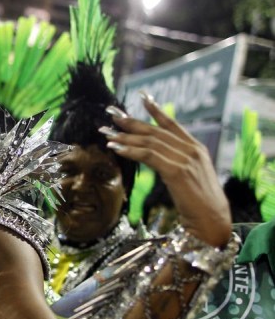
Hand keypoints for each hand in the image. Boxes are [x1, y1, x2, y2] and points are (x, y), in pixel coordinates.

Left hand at [103, 94, 231, 246]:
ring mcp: (185, 159)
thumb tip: (156, 156)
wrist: (212, 221)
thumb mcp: (190, 176)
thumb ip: (176, 162)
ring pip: (149, 143)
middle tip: (111, 114)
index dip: (156, 110)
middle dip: (131, 122)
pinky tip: (116, 148)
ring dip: (125, 137)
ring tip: (106, 133)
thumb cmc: (199, 203)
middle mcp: (191, 150)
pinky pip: (149, 156)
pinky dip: (130, 151)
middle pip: (155, 131)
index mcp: (196, 148)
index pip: (172, 124)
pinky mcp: (177, 171)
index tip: (142, 97)